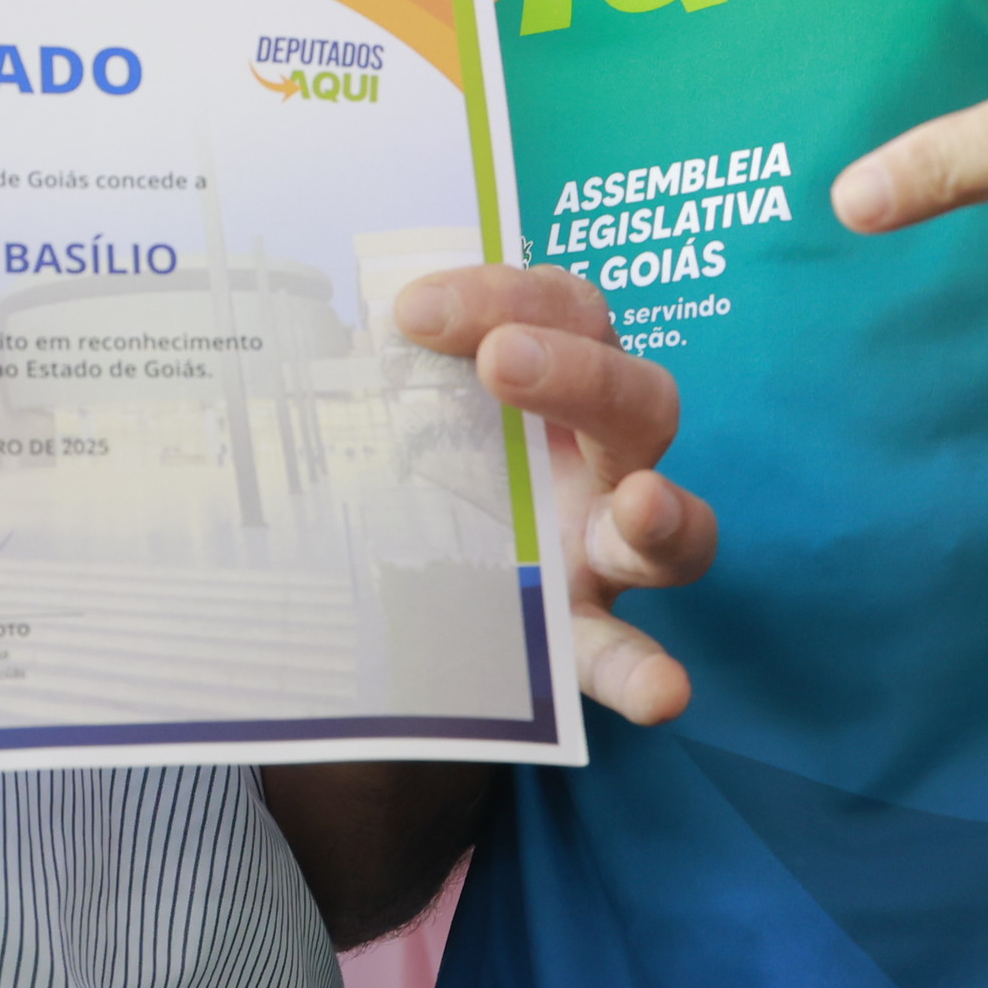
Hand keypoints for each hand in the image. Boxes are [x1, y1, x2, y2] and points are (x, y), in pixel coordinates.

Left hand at [394, 264, 716, 722]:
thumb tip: (307, 319)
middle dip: (579, 372)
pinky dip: (646, 673)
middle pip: (638, 401)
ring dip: (664, 515)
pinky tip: (661, 694)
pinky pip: (624, 655)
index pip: (570, 310)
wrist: (402, 574)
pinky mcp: (583, 636)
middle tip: (500, 359)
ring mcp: (606, 553)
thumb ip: (377, 362)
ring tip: (640, 506)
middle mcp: (604, 461)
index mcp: (566, 382)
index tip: (410, 308)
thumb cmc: (413, 454)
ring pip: (681, 531)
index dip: (508, 293)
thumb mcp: (396, 401)